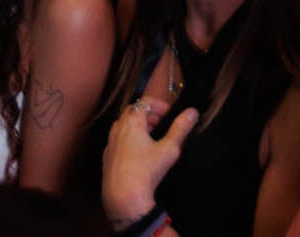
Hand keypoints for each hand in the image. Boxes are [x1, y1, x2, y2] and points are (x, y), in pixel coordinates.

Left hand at [101, 99, 198, 224]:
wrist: (123, 198)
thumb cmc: (147, 171)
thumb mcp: (169, 149)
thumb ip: (181, 128)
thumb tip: (192, 112)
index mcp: (132, 123)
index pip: (144, 102)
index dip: (158, 104)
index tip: (169, 113)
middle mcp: (117, 129)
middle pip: (131, 112)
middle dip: (147, 114)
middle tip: (160, 123)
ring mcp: (110, 144)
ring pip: (122, 126)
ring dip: (136, 126)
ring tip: (150, 137)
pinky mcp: (107, 158)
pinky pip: (117, 141)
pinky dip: (127, 139)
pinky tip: (137, 154)